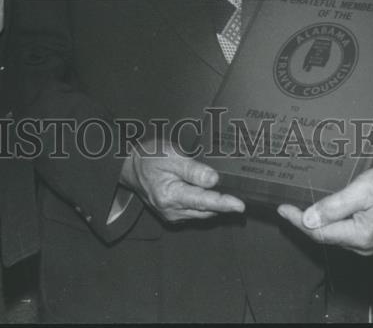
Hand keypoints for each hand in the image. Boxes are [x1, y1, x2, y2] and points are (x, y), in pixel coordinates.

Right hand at [119, 140, 244, 222]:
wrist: (131, 168)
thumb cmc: (150, 158)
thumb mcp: (170, 156)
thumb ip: (192, 169)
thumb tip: (213, 180)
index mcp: (170, 195)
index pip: (203, 201)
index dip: (224, 203)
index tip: (240, 205)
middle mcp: (172, 211)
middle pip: (206, 210)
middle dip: (224, 203)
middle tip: (241, 193)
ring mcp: (172, 215)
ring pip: (202, 213)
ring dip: (215, 204)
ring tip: (229, 192)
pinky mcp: (174, 215)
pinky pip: (195, 212)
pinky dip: (205, 204)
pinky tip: (211, 194)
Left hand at [277, 164, 372, 254]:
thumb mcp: (360, 191)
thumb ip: (333, 207)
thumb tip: (308, 220)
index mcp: (359, 236)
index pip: (318, 232)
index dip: (297, 220)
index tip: (281, 209)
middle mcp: (364, 246)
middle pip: (325, 237)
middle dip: (305, 223)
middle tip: (287, 208)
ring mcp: (370, 244)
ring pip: (335, 235)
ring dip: (318, 223)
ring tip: (302, 209)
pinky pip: (346, 233)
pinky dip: (332, 223)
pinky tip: (325, 213)